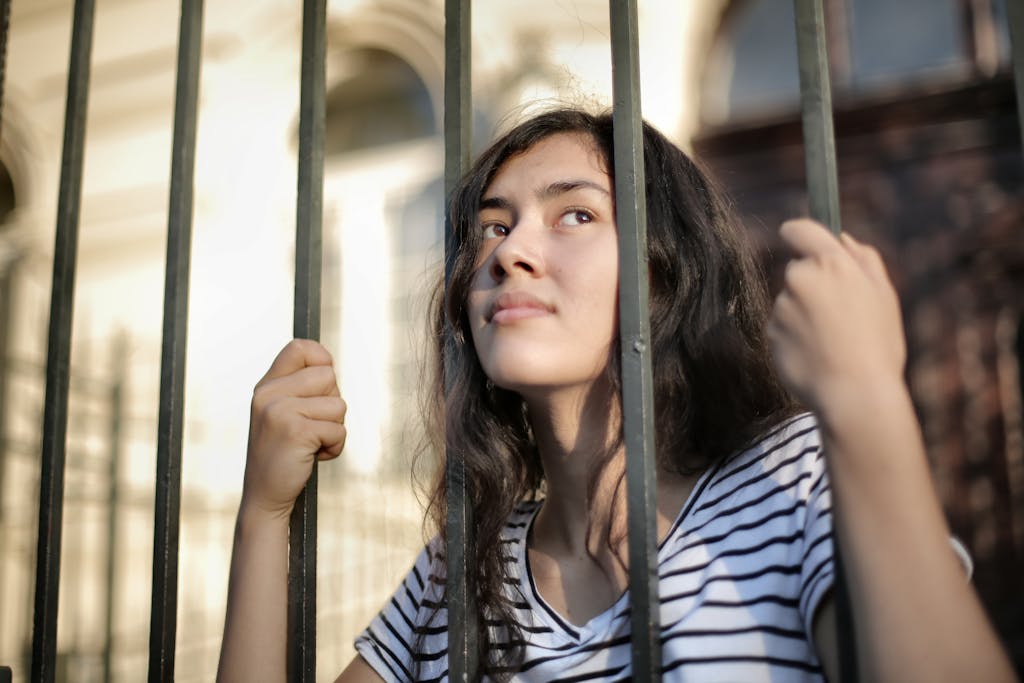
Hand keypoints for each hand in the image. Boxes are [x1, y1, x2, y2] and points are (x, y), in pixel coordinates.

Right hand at [242, 338, 346, 518]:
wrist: (264, 497)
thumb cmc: (282, 455)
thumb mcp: (281, 413)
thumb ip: (299, 388)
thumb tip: (328, 364)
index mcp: (266, 385)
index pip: (300, 347)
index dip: (322, 360)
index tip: (323, 386)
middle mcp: (269, 393)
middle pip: (328, 376)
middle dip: (332, 404)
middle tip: (312, 427)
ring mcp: (279, 411)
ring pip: (338, 404)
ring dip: (334, 429)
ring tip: (311, 444)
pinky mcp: (295, 430)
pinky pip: (338, 429)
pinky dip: (334, 447)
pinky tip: (313, 457)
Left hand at [767, 219, 906, 416]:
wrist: (855, 395)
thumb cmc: (877, 345)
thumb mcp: (884, 295)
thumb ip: (864, 259)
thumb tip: (842, 239)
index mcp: (831, 263)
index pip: (798, 229)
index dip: (799, 234)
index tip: (801, 241)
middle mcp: (799, 279)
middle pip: (797, 269)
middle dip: (813, 284)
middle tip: (841, 313)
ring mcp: (781, 307)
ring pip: (790, 301)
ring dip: (804, 313)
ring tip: (833, 340)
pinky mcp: (770, 333)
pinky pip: (782, 327)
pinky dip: (795, 336)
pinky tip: (817, 354)